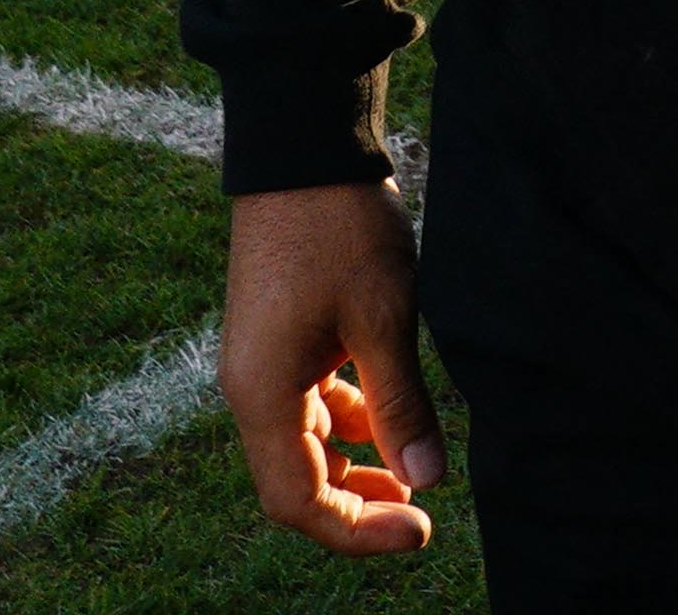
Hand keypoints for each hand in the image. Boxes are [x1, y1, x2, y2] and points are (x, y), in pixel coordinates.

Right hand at [220, 178, 439, 557]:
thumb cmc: (340, 228)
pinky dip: (348, 420)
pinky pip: (307, 404)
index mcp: (262, 395)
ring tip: (413, 465)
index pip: (298, 502)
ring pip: (304, 444)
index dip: (358, 530)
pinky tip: (389, 411)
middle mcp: (250, 388)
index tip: (420, 529)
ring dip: (354, 463)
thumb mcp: (385, 318)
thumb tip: (427, 480)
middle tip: (420, 507)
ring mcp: (261, 362)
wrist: (302, 147)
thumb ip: (401, 404)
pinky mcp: (277, 338)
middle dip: (356, 504)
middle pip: (296, 482)